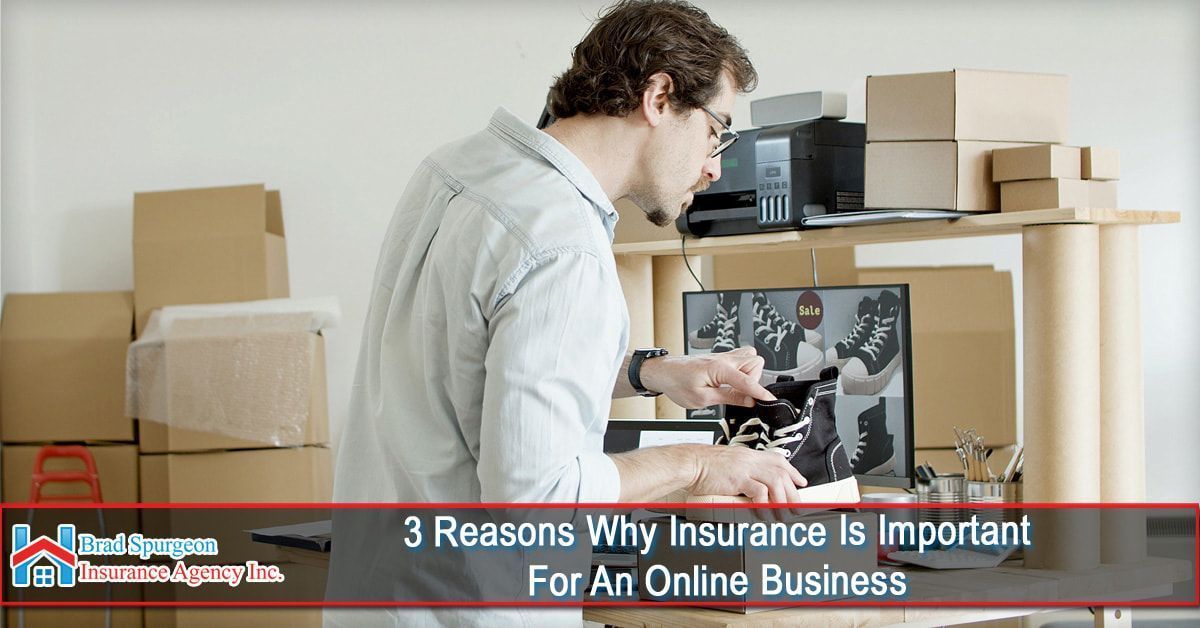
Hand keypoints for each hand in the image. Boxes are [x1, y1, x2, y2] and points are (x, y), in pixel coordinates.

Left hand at [639, 347, 774, 407]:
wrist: (663, 372)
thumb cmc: (676, 383)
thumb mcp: (702, 399)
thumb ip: (729, 398)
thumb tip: (749, 401)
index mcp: (719, 368)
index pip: (748, 381)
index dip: (761, 393)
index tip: (770, 401)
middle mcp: (724, 359)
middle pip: (755, 362)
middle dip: (754, 379)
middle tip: (741, 393)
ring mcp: (723, 356)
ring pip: (750, 358)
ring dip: (749, 373)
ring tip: (736, 387)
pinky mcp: (721, 358)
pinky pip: (741, 359)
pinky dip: (742, 370)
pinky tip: (731, 382)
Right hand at [687, 445, 806, 502]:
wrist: (689, 463)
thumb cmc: (703, 466)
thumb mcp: (728, 465)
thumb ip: (743, 472)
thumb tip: (754, 487)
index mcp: (748, 455)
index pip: (778, 460)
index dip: (792, 471)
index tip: (800, 482)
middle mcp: (749, 459)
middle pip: (781, 472)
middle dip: (793, 491)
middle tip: (797, 505)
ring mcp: (744, 467)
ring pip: (775, 481)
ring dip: (782, 499)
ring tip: (783, 512)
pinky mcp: (737, 478)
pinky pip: (759, 491)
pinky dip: (765, 503)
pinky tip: (764, 511)